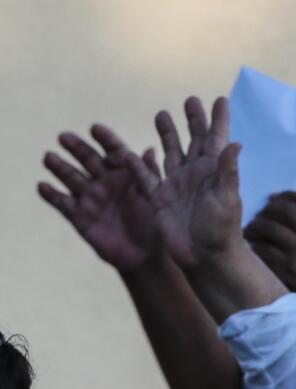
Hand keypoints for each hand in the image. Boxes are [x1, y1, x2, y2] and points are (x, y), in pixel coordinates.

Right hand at [38, 125, 159, 271]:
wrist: (145, 257)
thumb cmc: (155, 226)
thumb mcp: (154, 200)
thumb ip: (149, 176)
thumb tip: (150, 149)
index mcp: (125, 173)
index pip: (114, 151)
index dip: (105, 139)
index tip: (95, 128)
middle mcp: (104, 180)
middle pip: (88, 158)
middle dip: (76, 147)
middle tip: (64, 137)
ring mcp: (89, 196)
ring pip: (71, 176)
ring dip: (59, 166)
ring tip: (49, 157)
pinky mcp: (78, 215)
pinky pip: (62, 203)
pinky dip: (51, 195)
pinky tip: (43, 186)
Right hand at [132, 96, 246, 270]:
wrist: (206, 258)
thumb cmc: (222, 231)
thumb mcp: (226, 199)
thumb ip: (228, 171)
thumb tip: (236, 143)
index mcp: (214, 172)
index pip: (217, 139)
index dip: (219, 120)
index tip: (221, 100)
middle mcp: (196, 175)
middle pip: (193, 140)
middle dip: (192, 121)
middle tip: (190, 100)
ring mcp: (177, 185)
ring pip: (171, 152)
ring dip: (167, 134)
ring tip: (162, 114)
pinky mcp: (160, 198)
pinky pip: (145, 177)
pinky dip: (137, 164)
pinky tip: (127, 150)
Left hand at [247, 191, 295, 296]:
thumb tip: (277, 199)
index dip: (286, 197)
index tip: (275, 200)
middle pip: (284, 209)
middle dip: (267, 209)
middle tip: (260, 216)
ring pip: (268, 226)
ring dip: (255, 226)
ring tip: (252, 231)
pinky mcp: (286, 269)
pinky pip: (261, 247)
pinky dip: (254, 245)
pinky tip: (251, 247)